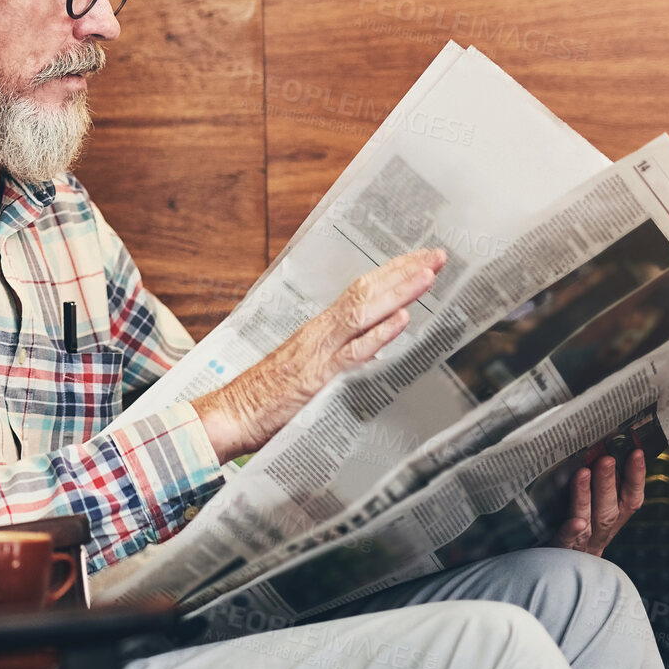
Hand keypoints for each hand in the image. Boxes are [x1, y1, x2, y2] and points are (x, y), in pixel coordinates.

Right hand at [192, 248, 445, 460]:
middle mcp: (321, 332)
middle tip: (437, 255)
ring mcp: (320, 352)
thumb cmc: (264, 397)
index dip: (392, 274)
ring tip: (428, 274)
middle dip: (404, 272)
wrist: (231, 414)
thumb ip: (337, 358)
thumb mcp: (306, 370)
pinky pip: (354, 351)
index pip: (360, 291)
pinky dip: (379, 334)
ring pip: (364, 312)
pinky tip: (402, 319)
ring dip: (399, 291)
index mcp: (319, 330)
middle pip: (366, 292)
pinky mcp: (318, 377)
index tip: (420, 260)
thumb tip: (370, 354)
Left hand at [554, 450, 646, 555]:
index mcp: (611, 522)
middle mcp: (601, 533)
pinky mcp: (560, 552)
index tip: (637, 453)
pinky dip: (572, 532)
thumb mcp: (592, 514)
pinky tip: (576, 522)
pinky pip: (567, 542)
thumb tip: (601, 455)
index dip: (636, 478)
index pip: (630, 499)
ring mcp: (582, 544)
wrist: (557, 574)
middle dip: (609, 482)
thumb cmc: (574, 535)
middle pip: (609, 509)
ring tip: (583, 473)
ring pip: (590, 520)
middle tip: (606, 458)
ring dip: (588, 496)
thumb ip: (600, 493)